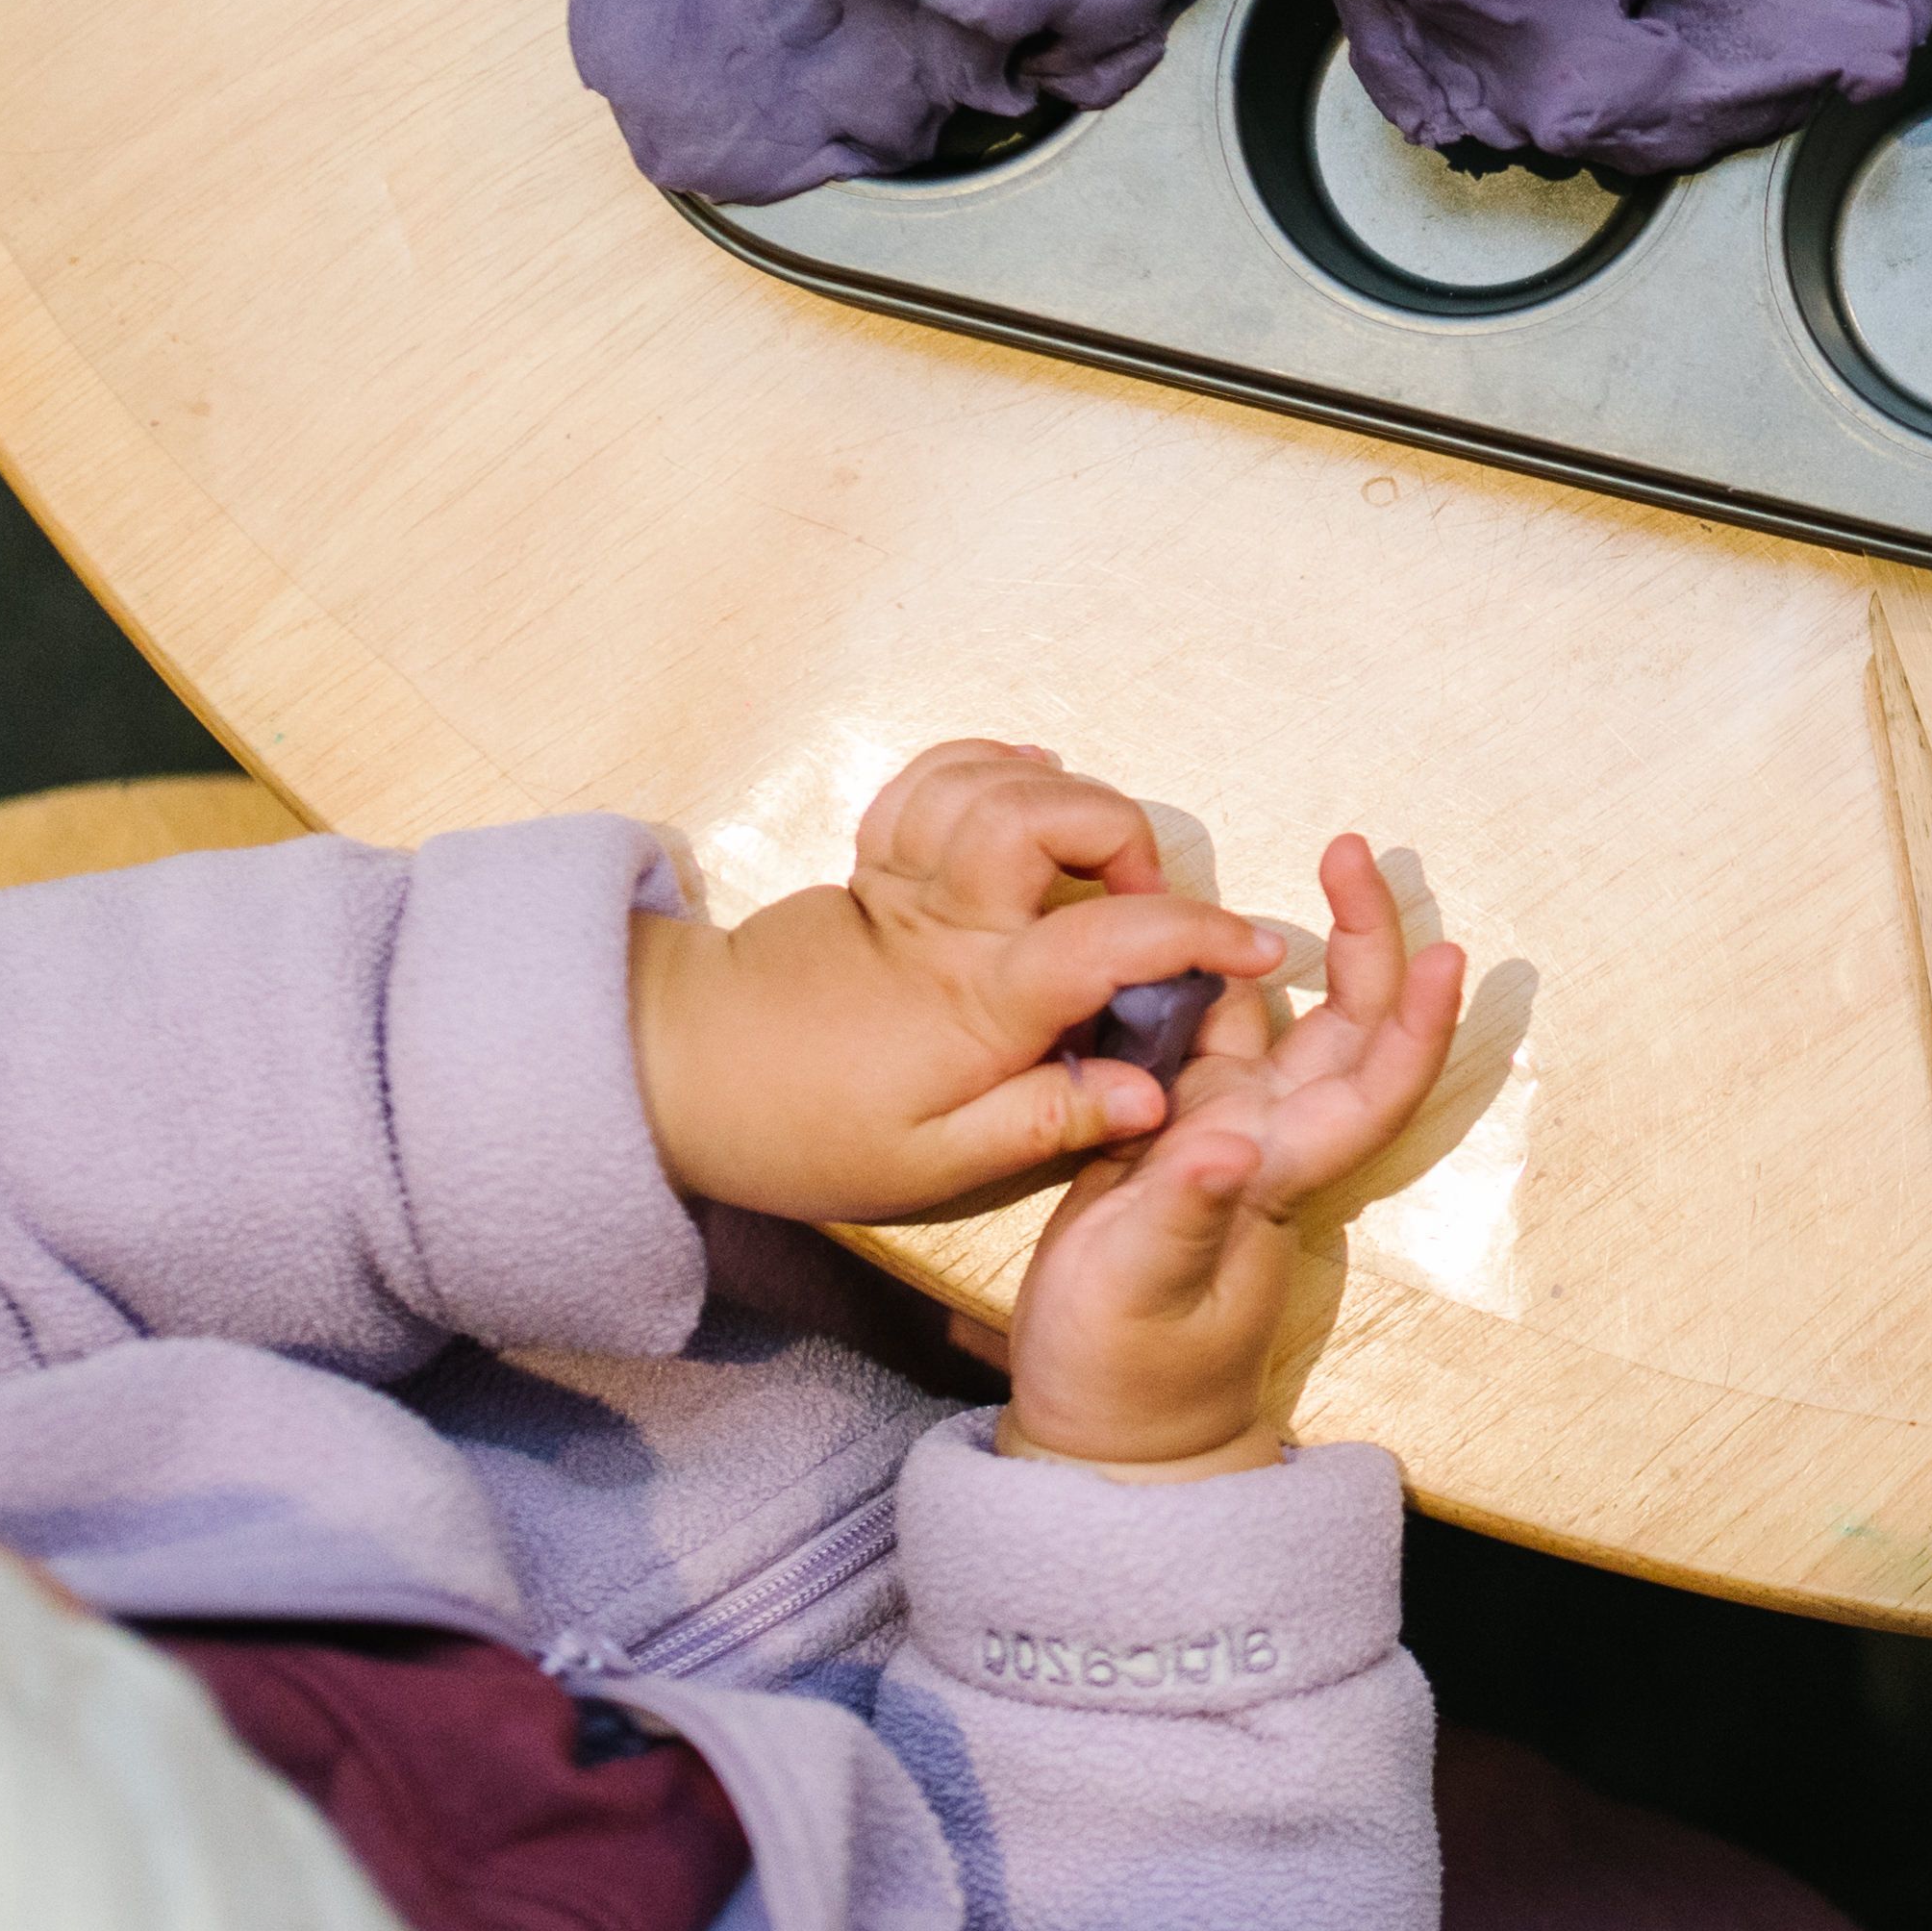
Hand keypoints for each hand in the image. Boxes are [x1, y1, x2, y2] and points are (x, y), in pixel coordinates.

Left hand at [629, 740, 1286, 1226]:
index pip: (1113, 938)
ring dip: (1067, 797)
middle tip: (1148, 899)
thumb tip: (1153, 1096)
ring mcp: (905, 876)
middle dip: (1126, 836)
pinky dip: (995, 763)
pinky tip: (1029, 784)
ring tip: (1095, 856)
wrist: (671, 1073)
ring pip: (999, 780)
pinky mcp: (872, 859)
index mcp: (978, 1000)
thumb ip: (1047, 1122)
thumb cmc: (805, 1130)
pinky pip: (939, 774)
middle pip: (1052, 813)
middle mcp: (947, 919)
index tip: (1260, 948)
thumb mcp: (932, 1167)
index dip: (1201, 934)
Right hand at [994, 835, 1463, 1477]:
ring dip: (1307, 946)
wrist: (1106, 1430)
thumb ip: (1181, 1216)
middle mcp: (1272, 1142)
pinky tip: (1200, 925)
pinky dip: (1215, 977)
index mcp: (1283, 1174)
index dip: (1419, 1022)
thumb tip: (1224, 1144)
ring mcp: (1228, 1135)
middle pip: (1349, 1028)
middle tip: (1354, 847)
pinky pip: (1213, 1037)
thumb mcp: (1143, 1293)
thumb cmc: (1129, 1373)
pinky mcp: (1177, 1135)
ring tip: (1313, 863)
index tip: (1448, 950)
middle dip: (1368, 939)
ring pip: (1287, 1021)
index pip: (1376, 1086)